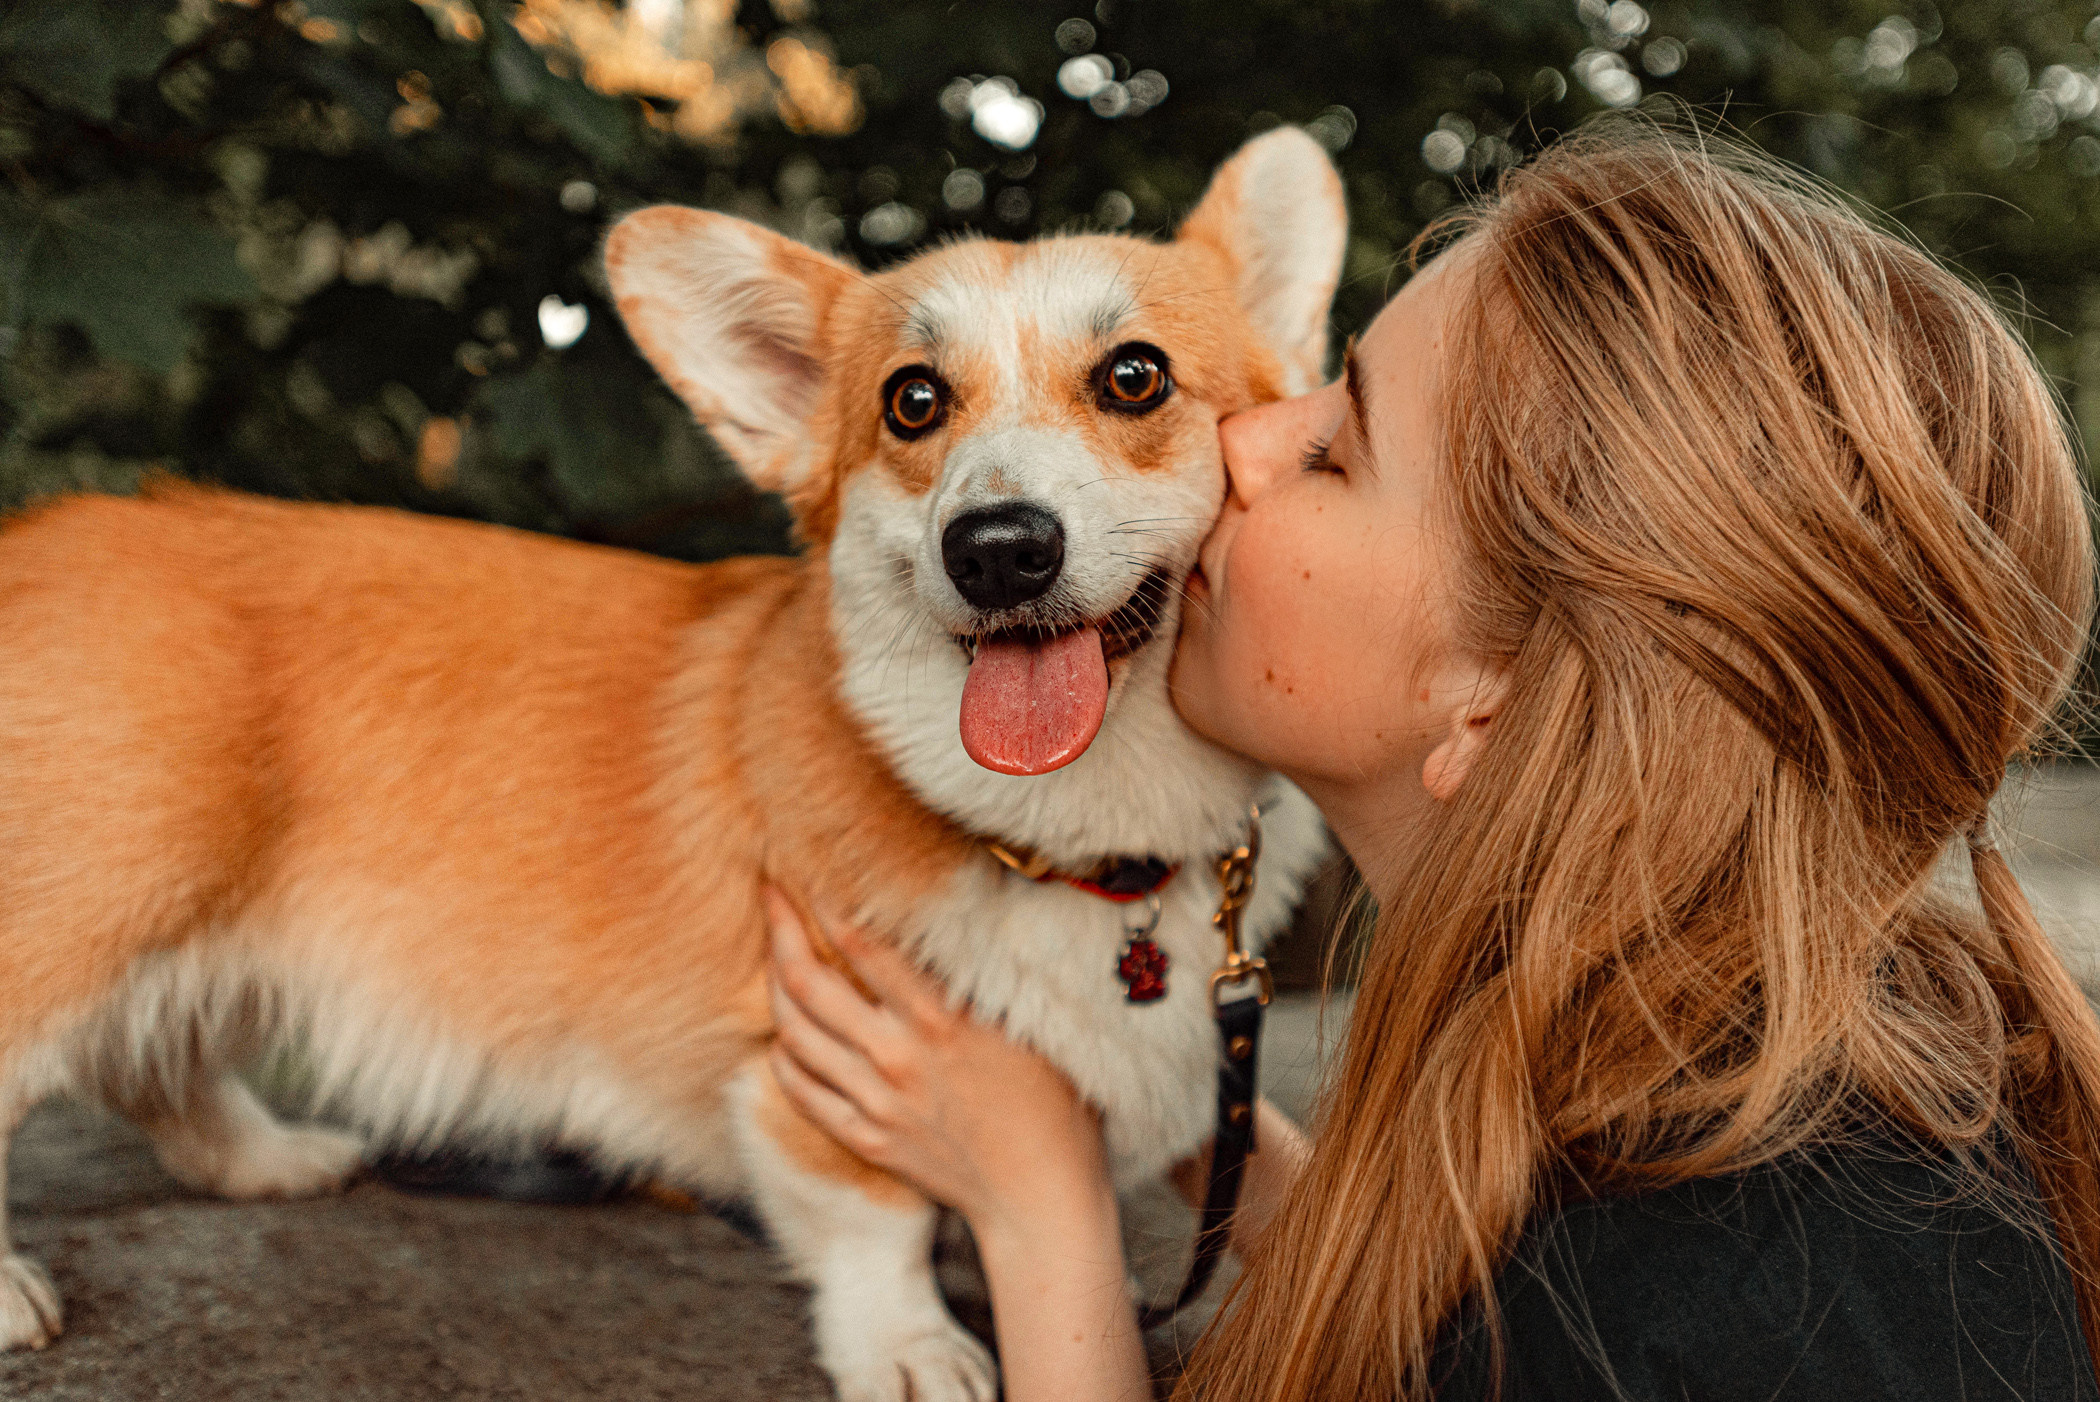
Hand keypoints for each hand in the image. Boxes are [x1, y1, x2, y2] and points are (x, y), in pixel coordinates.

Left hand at [764, 888, 1114, 1241]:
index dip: (829, 906)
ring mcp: (875, 1101)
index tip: (811, 876)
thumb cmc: (1053, 1102)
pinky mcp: (866, 1137)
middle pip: (808, 985)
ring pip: (794, 1035)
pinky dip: (783, 1058)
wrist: (1039, 1195)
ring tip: (772, 958)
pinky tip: (784, 1037)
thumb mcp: (1031, 1022)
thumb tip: (963, 916)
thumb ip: (987, 972)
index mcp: (941, 1019)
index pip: (865, 947)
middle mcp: (897, 1057)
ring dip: (774, 988)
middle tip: (768, 896)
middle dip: (780, 932)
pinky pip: (802, 1092)